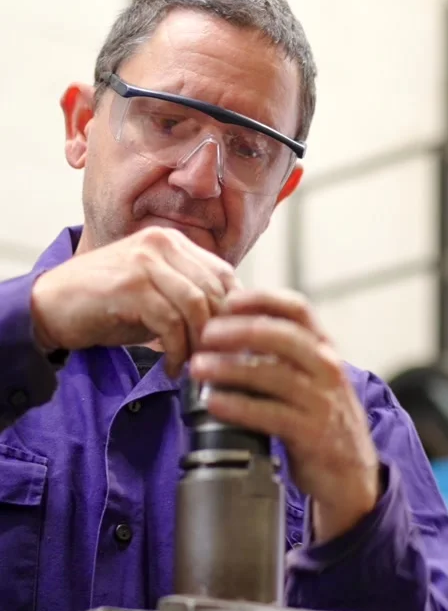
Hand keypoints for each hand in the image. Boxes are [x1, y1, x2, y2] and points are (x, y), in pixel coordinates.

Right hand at [31, 227, 239, 376]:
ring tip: (191, 366)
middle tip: (212, 361)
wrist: (50, 306)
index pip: (224, 275)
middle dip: (218, 333)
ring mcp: (145, 262)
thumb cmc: (105, 304)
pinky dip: (176, 351)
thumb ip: (188, 299)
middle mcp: (162, 243)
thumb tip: (229, 327)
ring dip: (198, 344)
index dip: (233, 314)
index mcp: (172, 242)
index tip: (229, 345)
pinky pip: (170, 322)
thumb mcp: (155, 295)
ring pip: (196, 305)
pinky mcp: (130, 285)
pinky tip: (170, 367)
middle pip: (214, 290)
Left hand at [190, 289, 379, 542]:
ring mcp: (321, 400)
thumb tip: (228, 323)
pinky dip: (238, 406)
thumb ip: (277, 352)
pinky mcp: (312, 433)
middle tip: (205, 334)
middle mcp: (327, 368)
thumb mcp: (308, 377)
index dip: (262, 299)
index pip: (297, 309)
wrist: (351, 473)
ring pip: (272, 374)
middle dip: (238, 331)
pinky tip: (214, 402)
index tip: (228, 300)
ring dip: (229, 368)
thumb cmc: (319, 418)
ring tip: (198, 367)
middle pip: (282, 336)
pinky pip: (269, 414)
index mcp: (323, 348)